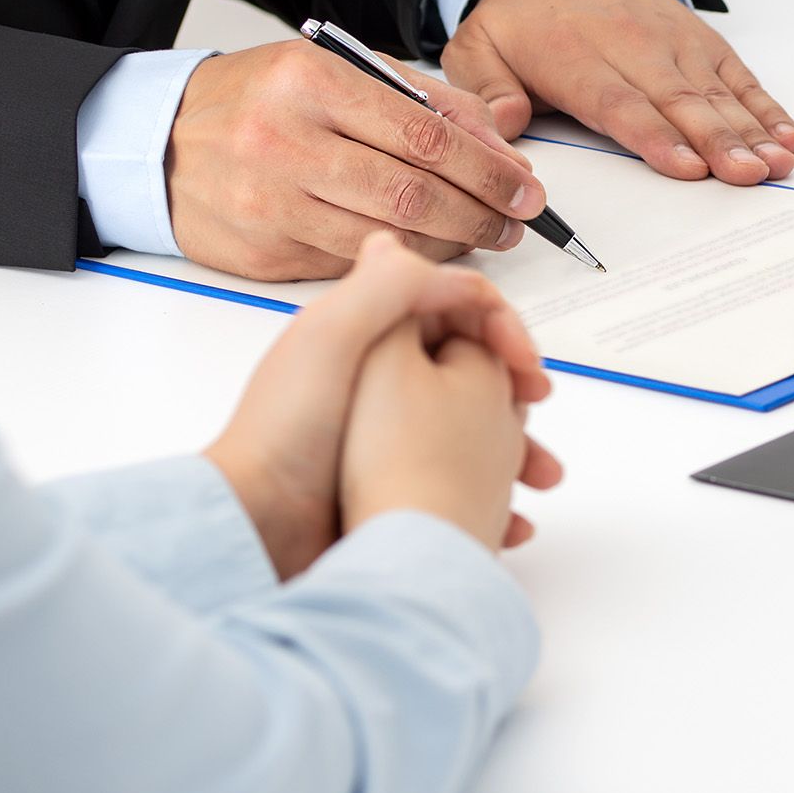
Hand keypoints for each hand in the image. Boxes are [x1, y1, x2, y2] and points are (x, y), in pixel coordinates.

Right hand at [166, 41, 548, 281]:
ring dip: (447, 245)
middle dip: (480, 214)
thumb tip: (502, 141)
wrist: (155, 143)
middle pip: (413, 193)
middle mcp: (285, 141)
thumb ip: (425, 100)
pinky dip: (396, 262)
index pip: (426, 135)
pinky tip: (421, 250)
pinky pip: (350, 265)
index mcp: (311, 82)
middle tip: (514, 222)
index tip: (526, 189)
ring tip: (477, 237)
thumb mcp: (337, 71)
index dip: (489, 170)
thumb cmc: (258, 101)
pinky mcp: (263, 253)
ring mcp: (270, 203)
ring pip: (386, 238)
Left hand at [204, 234, 553, 577]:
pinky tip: (508, 518)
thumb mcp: (333, 336)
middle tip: (536, 412)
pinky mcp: (389, 481)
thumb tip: (445, 266)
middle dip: (514, 388)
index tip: (526, 367)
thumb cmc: (285, 432)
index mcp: (364, 330)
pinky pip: (458, 481)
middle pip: (469, 363)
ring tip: (538, 477)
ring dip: (515, 447)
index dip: (499, 327)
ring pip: (472, 426)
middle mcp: (378, 375)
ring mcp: (384, 432)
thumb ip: (388, 286)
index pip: (453, 306)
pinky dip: (490, 495)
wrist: (255, 527)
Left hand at [441, 0, 793, 184]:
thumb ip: (487, 91)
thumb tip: (503, 125)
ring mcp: (671, 42)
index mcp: (575, 58)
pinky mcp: (697, 39)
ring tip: (776, 162)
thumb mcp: (477, 47)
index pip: (620, 103)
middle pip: (679, 100)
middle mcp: (631, 47)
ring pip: (715, 89)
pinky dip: (764, 104)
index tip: (687, 166)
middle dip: (717, 140)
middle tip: (746, 174)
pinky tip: (786, 134)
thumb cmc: (518, 19)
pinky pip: (736, 74)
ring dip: (749, 128)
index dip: (656, 136)